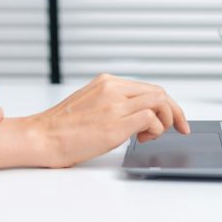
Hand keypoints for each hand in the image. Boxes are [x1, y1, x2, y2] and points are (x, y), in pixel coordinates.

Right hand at [30, 73, 189, 167]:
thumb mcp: (90, 104)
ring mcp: (114, 105)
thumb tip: (139, 115)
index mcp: (106, 82)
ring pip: (159, 102)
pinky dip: (155, 130)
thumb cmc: (62, 128)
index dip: (167, 103)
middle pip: (159, 92)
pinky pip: (151, 119)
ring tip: (148, 136)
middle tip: (180, 129)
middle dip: (175, 112)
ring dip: (164, 121)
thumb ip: (113, 103)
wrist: (41, 137)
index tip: (175, 119)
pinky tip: (140, 139)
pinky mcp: (115, 124)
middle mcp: (112, 88)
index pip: (148, 87)